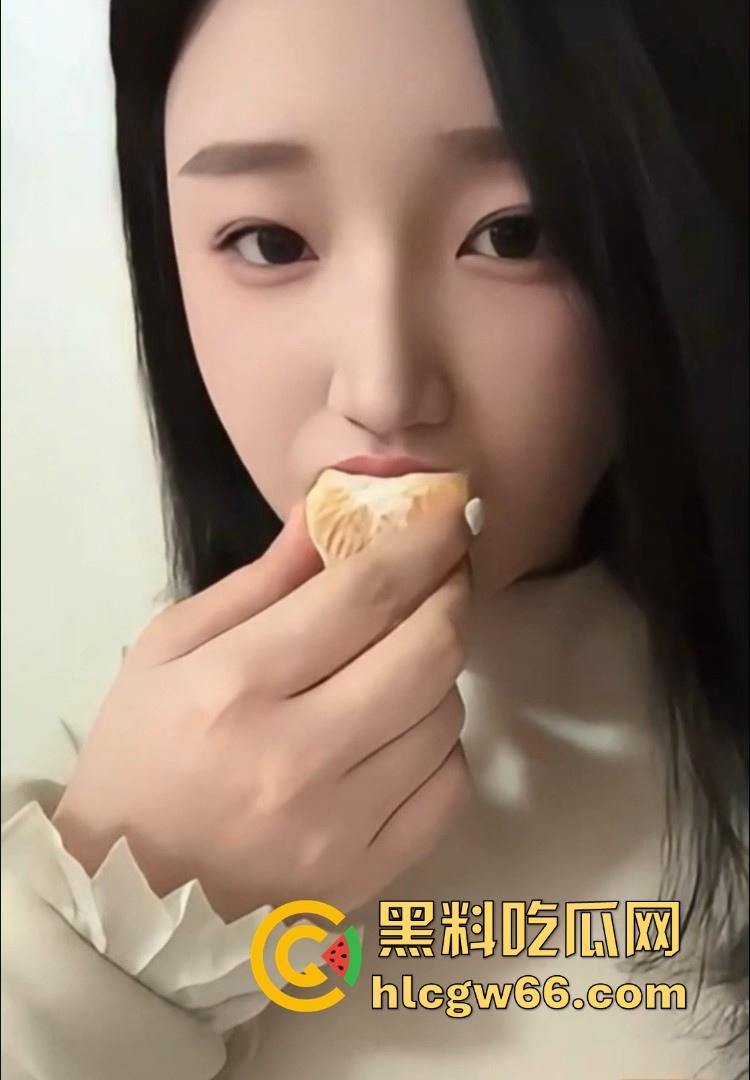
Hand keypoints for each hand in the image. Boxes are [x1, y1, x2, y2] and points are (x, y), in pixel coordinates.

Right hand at [53, 499, 474, 920]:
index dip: (424, 542)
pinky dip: (439, 746)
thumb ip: (258, 582)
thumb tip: (332, 516)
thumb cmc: (140, 759)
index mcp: (236, 685)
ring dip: (438, 673)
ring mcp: (340, 826)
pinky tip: (400, 736)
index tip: (454, 512)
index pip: (364, 594)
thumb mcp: (168, 651)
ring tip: (398, 664)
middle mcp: (297, 755)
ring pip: (446, 716)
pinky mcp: (367, 876)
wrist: (129, 902)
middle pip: (427, 651)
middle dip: (452, 594)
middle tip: (447, 574)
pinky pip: (448, 787)